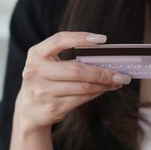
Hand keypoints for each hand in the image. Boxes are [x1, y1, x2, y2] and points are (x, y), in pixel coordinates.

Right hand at [14, 31, 131, 132]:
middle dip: (103, 72)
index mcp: (36, 54)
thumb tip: (106, 58)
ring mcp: (42, 91)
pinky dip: (96, 93)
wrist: (29, 111)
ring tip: (117, 81)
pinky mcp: (51, 107)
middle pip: (76, 70)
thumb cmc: (46, 82)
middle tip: (121, 73)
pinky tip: (105, 90)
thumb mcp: (48, 65)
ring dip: (104, 84)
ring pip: (82, 87)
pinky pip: (81, 99)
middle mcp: (35, 72)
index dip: (81, 38)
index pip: (59, 40)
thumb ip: (68, 58)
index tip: (103, 39)